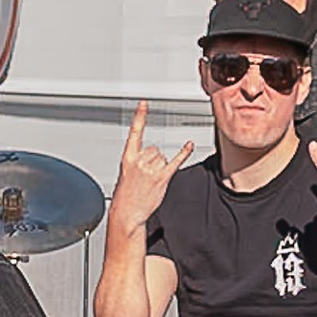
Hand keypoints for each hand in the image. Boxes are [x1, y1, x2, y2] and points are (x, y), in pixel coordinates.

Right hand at [111, 99, 189, 234]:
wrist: (127, 213)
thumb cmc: (126, 196)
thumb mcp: (126, 174)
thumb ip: (138, 161)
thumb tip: (154, 155)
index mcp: (128, 158)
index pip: (134, 132)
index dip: (139, 116)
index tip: (144, 103)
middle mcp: (140, 161)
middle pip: (155, 148)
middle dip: (153, 161)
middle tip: (146, 175)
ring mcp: (151, 169)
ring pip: (163, 157)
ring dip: (161, 168)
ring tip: (151, 181)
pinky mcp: (162, 178)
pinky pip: (176, 161)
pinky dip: (184, 153)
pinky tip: (189, 145)